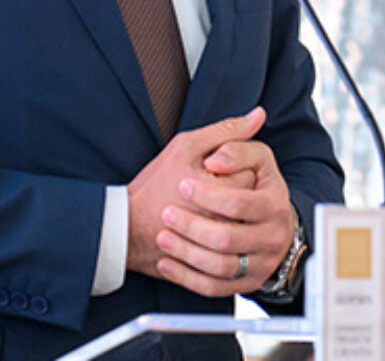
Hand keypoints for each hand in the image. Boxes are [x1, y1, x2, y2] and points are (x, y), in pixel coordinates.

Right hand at [127, 109, 261, 281]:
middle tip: (204, 191)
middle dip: (231, 194)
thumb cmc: (155, 185)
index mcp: (221, 191)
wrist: (126, 229)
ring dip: (228, 217)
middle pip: (249, 202)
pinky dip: (222, 243)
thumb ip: (226, 131)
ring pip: (243, 227)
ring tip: (203, 211)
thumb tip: (259, 114)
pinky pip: (233, 254)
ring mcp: (222, 250)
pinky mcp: (214, 269)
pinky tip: (205, 230)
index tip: (207, 172)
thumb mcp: (187, 147)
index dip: (229, 169)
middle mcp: (227, 223)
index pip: (250, 174)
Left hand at [152, 110, 297, 297]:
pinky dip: (186, 277)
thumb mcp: (242, 155)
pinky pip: (214, 288)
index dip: (207, 194)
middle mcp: (273, 235)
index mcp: (274, 201)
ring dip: (185, 252)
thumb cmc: (239, 184)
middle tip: (167, 213)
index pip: (239, 202)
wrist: (243, 224)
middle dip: (191, 226)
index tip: (182, 184)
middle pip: (226, 238)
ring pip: (219, 266)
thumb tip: (254, 115)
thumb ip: (237, 138)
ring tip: (163, 236)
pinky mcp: (245, 283)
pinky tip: (166, 261)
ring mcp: (260, 263)